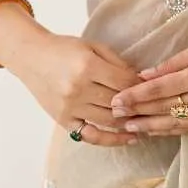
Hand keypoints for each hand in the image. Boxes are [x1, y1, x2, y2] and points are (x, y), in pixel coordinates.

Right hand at [15, 32, 144, 146]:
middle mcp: (78, 89)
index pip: (125, 82)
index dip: (142, 87)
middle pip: (119, 103)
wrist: (31, 57)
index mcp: (87, 66)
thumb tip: (142, 80)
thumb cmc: (64, 49)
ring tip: (148, 122)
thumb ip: (118, 63)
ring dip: (130, 123)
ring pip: (109, 121)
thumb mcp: (93, 47)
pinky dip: (111, 140)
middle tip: (156, 108)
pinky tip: (129, 138)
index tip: (154, 89)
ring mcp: (70, 107)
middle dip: (140, 106)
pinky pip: (90, 136)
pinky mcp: (63, 120)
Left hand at [109, 37, 187, 135]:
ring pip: (173, 123)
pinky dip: (168, 131)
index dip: (135, 96)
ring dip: (149, 126)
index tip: (116, 100)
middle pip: (163, 107)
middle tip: (114, 115)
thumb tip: (144, 76)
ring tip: (128, 127)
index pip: (159, 89)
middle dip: (137, 112)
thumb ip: (171, 64)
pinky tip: (153, 131)